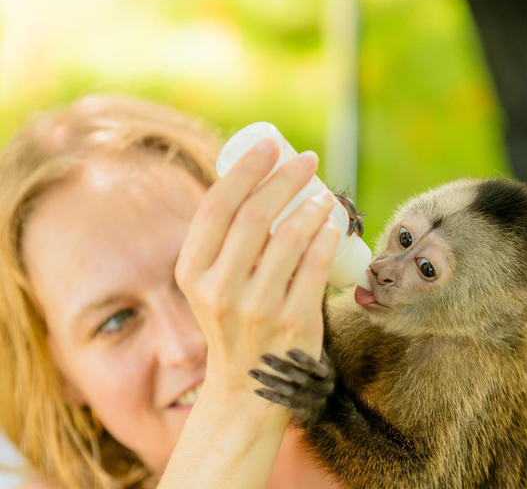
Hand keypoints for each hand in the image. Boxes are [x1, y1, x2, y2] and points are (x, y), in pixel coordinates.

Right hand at [174, 139, 340, 400]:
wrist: (247, 385)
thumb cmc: (233, 320)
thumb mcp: (210, 284)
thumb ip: (224, 243)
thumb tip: (260, 180)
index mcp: (192, 271)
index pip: (217, 206)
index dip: (246, 168)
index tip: (270, 144)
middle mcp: (218, 289)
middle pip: (255, 215)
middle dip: (286, 177)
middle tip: (307, 160)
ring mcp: (257, 308)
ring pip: (290, 238)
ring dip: (312, 205)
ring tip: (323, 195)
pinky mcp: (292, 323)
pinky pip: (316, 267)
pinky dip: (327, 238)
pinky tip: (331, 224)